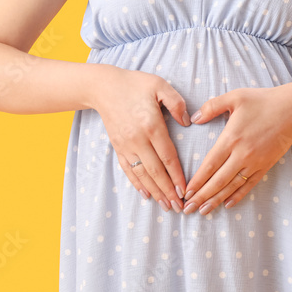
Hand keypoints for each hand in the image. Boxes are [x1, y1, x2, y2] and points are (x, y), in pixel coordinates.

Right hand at [90, 65, 191, 212]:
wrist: (103, 87)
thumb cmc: (135, 84)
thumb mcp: (160, 85)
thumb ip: (177, 103)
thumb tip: (188, 122)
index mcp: (151, 126)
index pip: (168, 157)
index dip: (177, 176)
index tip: (185, 190)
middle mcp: (137, 140)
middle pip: (155, 171)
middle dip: (168, 191)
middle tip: (179, 207)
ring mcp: (125, 145)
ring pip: (142, 174)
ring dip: (155, 192)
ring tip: (166, 205)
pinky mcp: (117, 147)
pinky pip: (128, 169)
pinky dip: (137, 184)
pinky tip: (146, 194)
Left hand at [182, 84, 291, 213]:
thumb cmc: (264, 100)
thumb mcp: (235, 96)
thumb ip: (212, 106)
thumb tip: (194, 118)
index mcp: (231, 138)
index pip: (210, 165)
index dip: (197, 181)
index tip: (186, 192)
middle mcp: (242, 154)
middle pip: (218, 180)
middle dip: (202, 196)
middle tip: (188, 209)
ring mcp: (255, 162)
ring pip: (232, 186)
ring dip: (217, 200)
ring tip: (204, 211)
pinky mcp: (266, 165)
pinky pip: (250, 184)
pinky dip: (238, 195)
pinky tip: (228, 204)